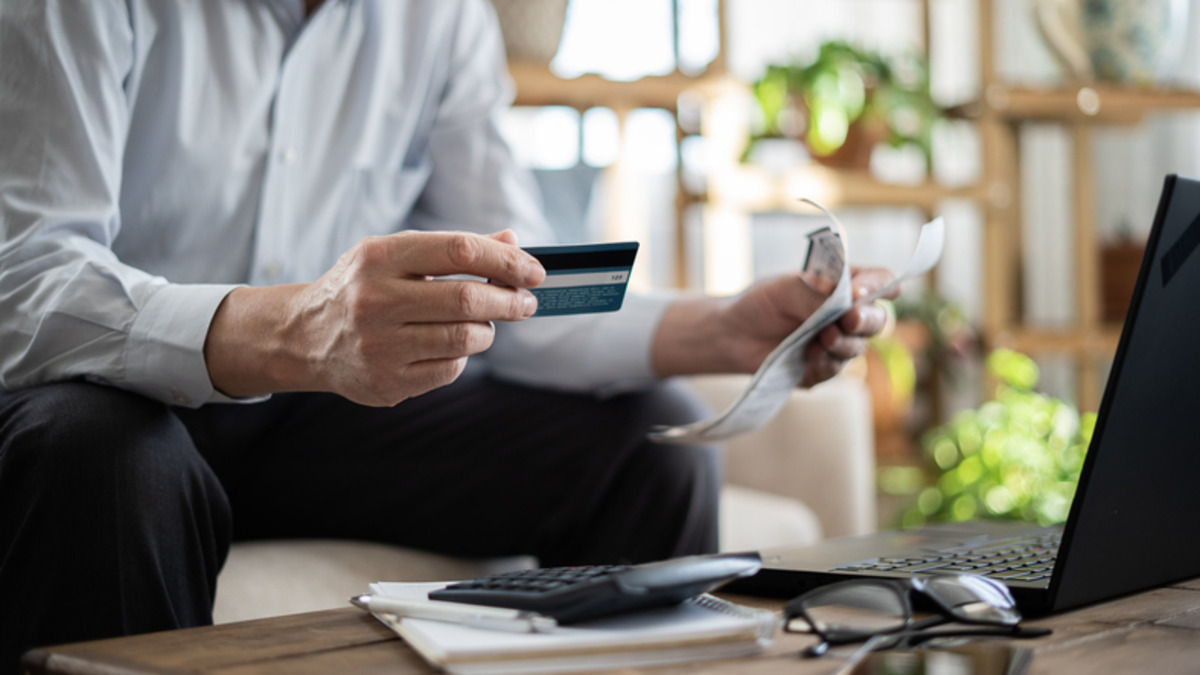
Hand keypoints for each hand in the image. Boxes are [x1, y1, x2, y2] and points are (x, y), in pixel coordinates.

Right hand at [205, 230, 544, 405]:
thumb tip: (512, 242)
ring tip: (483, 325)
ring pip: (464, 339)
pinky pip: (449, 369)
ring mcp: (379, 344)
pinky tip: (449, 348)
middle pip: (467, 299)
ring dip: (487, 331)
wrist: (304, 336)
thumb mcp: (395, 256)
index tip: (534, 272)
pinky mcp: (386, 381)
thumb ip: (452, 249)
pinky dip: (461, 357)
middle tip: (526, 303)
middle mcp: (375, 299)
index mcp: (380, 257)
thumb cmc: (361, 288)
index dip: (506, 260)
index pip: (459, 250)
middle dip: (510, 301)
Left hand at [652, 267, 896, 386]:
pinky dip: (825, 364)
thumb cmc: (760, 303)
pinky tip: (809, 357)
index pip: (880, 281)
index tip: (860, 293)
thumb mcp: (785, 287)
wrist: (731, 335)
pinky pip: (835, 371)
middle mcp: (846, 316)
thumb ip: (816, 290)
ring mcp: (836, 344)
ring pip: (858, 348)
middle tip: (848, 320)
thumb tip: (847, 297)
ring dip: (843, 344)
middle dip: (866, 321)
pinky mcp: (821, 369)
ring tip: (821, 339)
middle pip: (877, 320)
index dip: (881, 286)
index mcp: (844, 287)